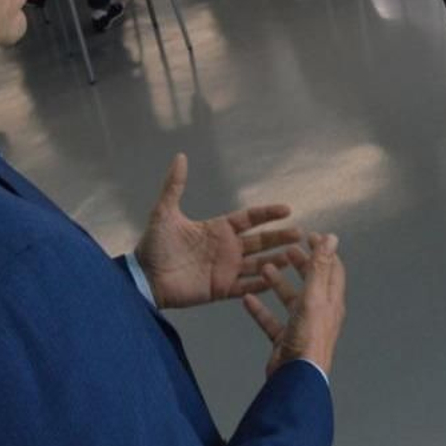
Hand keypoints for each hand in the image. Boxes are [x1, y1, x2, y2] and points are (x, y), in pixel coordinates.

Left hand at [134, 154, 302, 308]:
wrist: (144, 278)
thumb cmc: (154, 245)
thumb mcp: (164, 212)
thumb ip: (174, 185)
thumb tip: (180, 156)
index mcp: (218, 229)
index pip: (249, 219)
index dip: (268, 214)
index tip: (287, 209)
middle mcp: (226, 249)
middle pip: (260, 241)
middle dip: (280, 237)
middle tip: (301, 234)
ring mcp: (225, 270)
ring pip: (258, 264)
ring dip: (276, 260)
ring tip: (295, 256)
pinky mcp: (220, 289)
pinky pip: (245, 287)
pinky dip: (259, 284)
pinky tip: (275, 280)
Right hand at [241, 233, 346, 377]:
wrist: (296, 378)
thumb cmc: (308, 337)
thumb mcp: (313, 297)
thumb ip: (320, 267)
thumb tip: (332, 238)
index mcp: (330, 300)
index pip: (331, 269)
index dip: (322, 251)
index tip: (308, 236)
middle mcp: (319, 311)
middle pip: (311, 281)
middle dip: (300, 263)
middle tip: (286, 250)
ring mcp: (302, 326)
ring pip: (290, 299)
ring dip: (278, 283)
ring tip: (265, 268)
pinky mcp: (285, 339)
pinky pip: (271, 320)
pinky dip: (260, 309)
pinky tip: (247, 299)